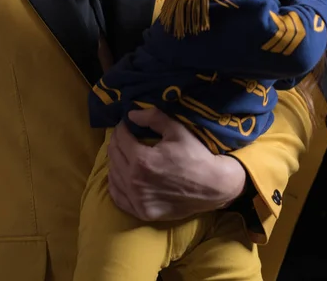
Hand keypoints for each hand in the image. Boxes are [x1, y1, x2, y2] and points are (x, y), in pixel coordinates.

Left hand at [107, 108, 245, 220]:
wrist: (213, 186)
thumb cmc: (196, 155)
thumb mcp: (177, 130)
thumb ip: (153, 118)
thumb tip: (132, 114)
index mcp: (141, 159)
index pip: (120, 138)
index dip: (122, 127)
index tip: (127, 123)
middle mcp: (134, 181)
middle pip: (113, 155)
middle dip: (117, 141)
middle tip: (125, 135)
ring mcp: (137, 200)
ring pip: (113, 175)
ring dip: (116, 160)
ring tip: (125, 153)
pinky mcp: (142, 212)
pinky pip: (118, 197)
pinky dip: (116, 183)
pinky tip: (122, 175)